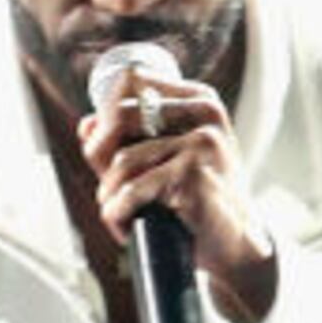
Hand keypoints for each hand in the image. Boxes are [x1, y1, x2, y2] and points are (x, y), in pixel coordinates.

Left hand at [77, 69, 278, 322]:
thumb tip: (86, 126)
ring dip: (108, 196)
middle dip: (97, 155)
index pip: (131, 79)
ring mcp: (202, 144)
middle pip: (119, 115)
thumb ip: (127, 138)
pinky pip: (131, 192)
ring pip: (122, 161)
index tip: (106, 149)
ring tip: (118, 214)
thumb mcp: (166, 159)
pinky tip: (126, 228)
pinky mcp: (193, 177)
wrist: (235, 243)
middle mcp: (204, 115)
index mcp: (198, 100)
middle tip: (106, 187)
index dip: (106, 113)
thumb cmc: (197, 199)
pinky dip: (118, 215)